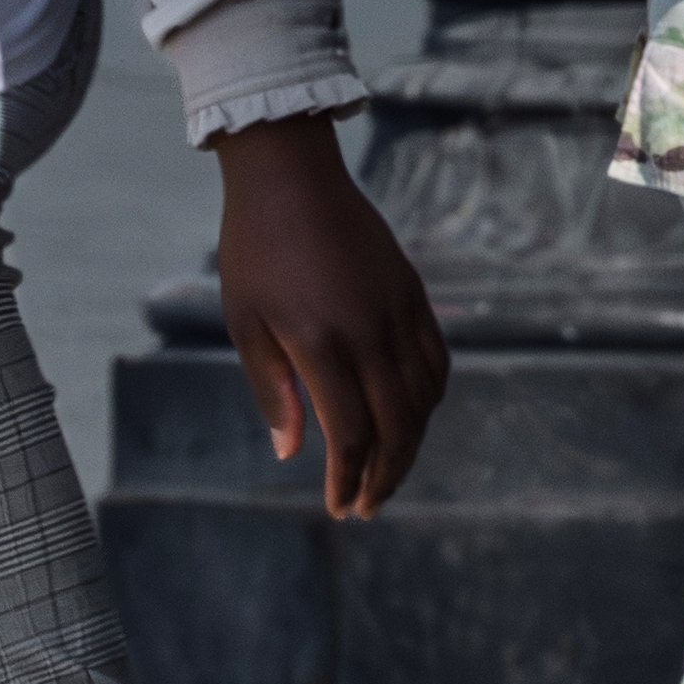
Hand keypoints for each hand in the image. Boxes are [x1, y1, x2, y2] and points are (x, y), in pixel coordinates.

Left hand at [212, 114, 448, 516]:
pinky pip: (436, 359)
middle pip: (398, 427)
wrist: (290, 177)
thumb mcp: (246, 324)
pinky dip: (431, 398)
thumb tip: (294, 452)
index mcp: (321, 345)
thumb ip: (274, 391)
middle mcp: (369, 332)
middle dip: (386, 476)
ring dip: (411, 444)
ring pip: (424, 398)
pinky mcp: (412, 293)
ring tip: (388, 470)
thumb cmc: (254, 251)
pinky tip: (412, 416)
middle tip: (367, 506)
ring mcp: (398, 310)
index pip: (352, 435)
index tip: (339, 506)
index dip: (350, 480)